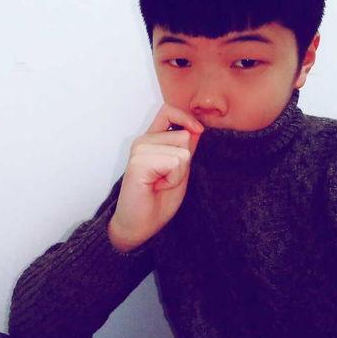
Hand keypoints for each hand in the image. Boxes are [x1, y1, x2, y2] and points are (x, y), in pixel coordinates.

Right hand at [108, 104, 203, 251]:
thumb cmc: (157, 201)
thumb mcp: (179, 171)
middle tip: (167, 179)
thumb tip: (197, 128)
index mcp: (151, 140)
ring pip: (181, 151)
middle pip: (183, 135)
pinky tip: (157, 186)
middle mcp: (143, 141)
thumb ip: (185, 149)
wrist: (138, 226)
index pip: (168, 111)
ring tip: (161, 183)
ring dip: (178, 173)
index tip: (198, 130)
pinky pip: (174, 162)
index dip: (185, 117)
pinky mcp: (138, 162)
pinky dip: (173, 178)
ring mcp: (139, 150)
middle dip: (185, 161)